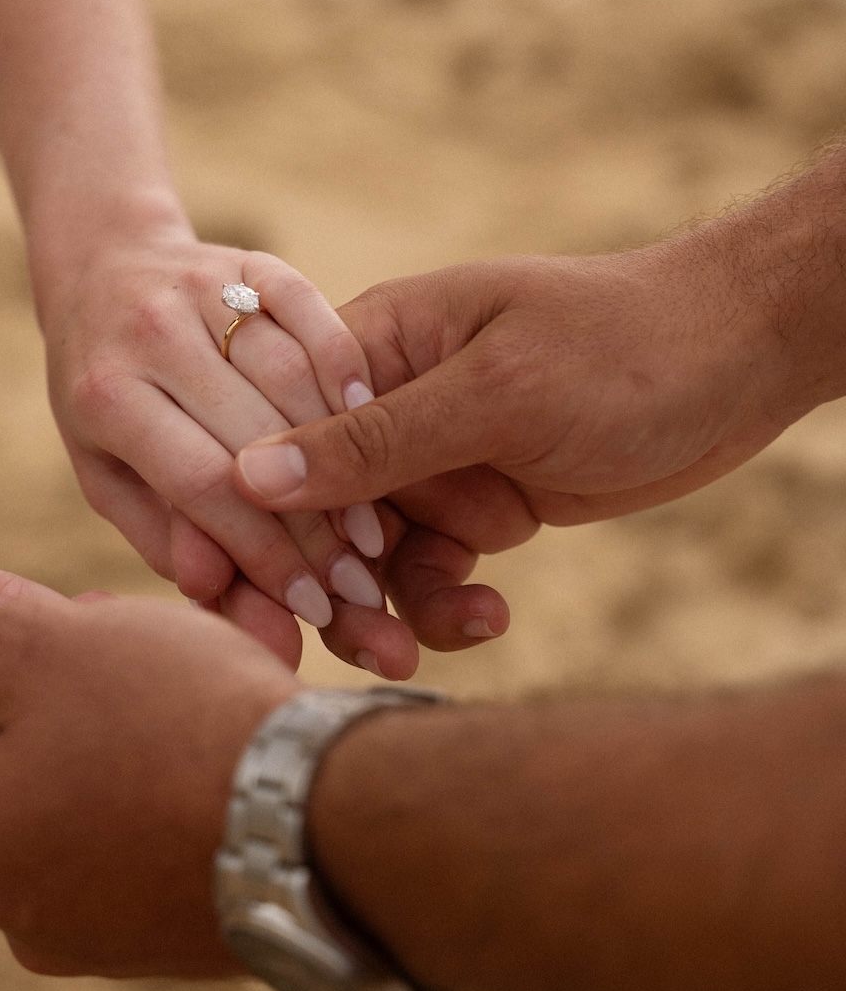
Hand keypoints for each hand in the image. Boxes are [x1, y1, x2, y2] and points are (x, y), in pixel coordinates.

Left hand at [0, 588, 297, 975]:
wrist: (334, 821)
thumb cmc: (173, 721)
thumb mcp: (32, 649)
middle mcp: (15, 919)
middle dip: (11, 717)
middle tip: (76, 653)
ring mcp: (98, 940)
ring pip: (55, 818)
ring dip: (81, 748)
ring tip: (148, 681)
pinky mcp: (169, 939)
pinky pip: (124, 849)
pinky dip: (140, 792)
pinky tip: (195, 735)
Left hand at [42, 226, 414, 673]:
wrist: (103, 270)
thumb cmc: (107, 402)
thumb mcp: (110, 475)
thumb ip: (164, 538)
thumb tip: (216, 597)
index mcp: (105, 395)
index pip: (201, 485)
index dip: (264, 555)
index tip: (313, 609)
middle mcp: (150, 331)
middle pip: (256, 438)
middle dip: (315, 526)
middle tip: (361, 588)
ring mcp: (205, 287)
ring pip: (294, 379)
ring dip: (347, 460)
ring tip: (373, 532)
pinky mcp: (253, 260)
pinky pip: (318, 315)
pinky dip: (351, 374)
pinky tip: (376, 430)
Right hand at [233, 233, 800, 621]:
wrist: (738, 362)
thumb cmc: (619, 347)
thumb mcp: (496, 393)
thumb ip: (377, 441)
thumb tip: (252, 473)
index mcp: (371, 344)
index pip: (279, 431)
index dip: (262, 511)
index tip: (257, 582)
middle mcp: (387, 402)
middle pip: (317, 508)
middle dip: (330, 580)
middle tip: (359, 643)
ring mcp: (434, 459)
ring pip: (371, 557)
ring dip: (393, 606)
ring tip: (423, 646)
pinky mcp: (480, 505)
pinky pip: (431, 572)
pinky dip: (451, 603)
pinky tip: (491, 613)